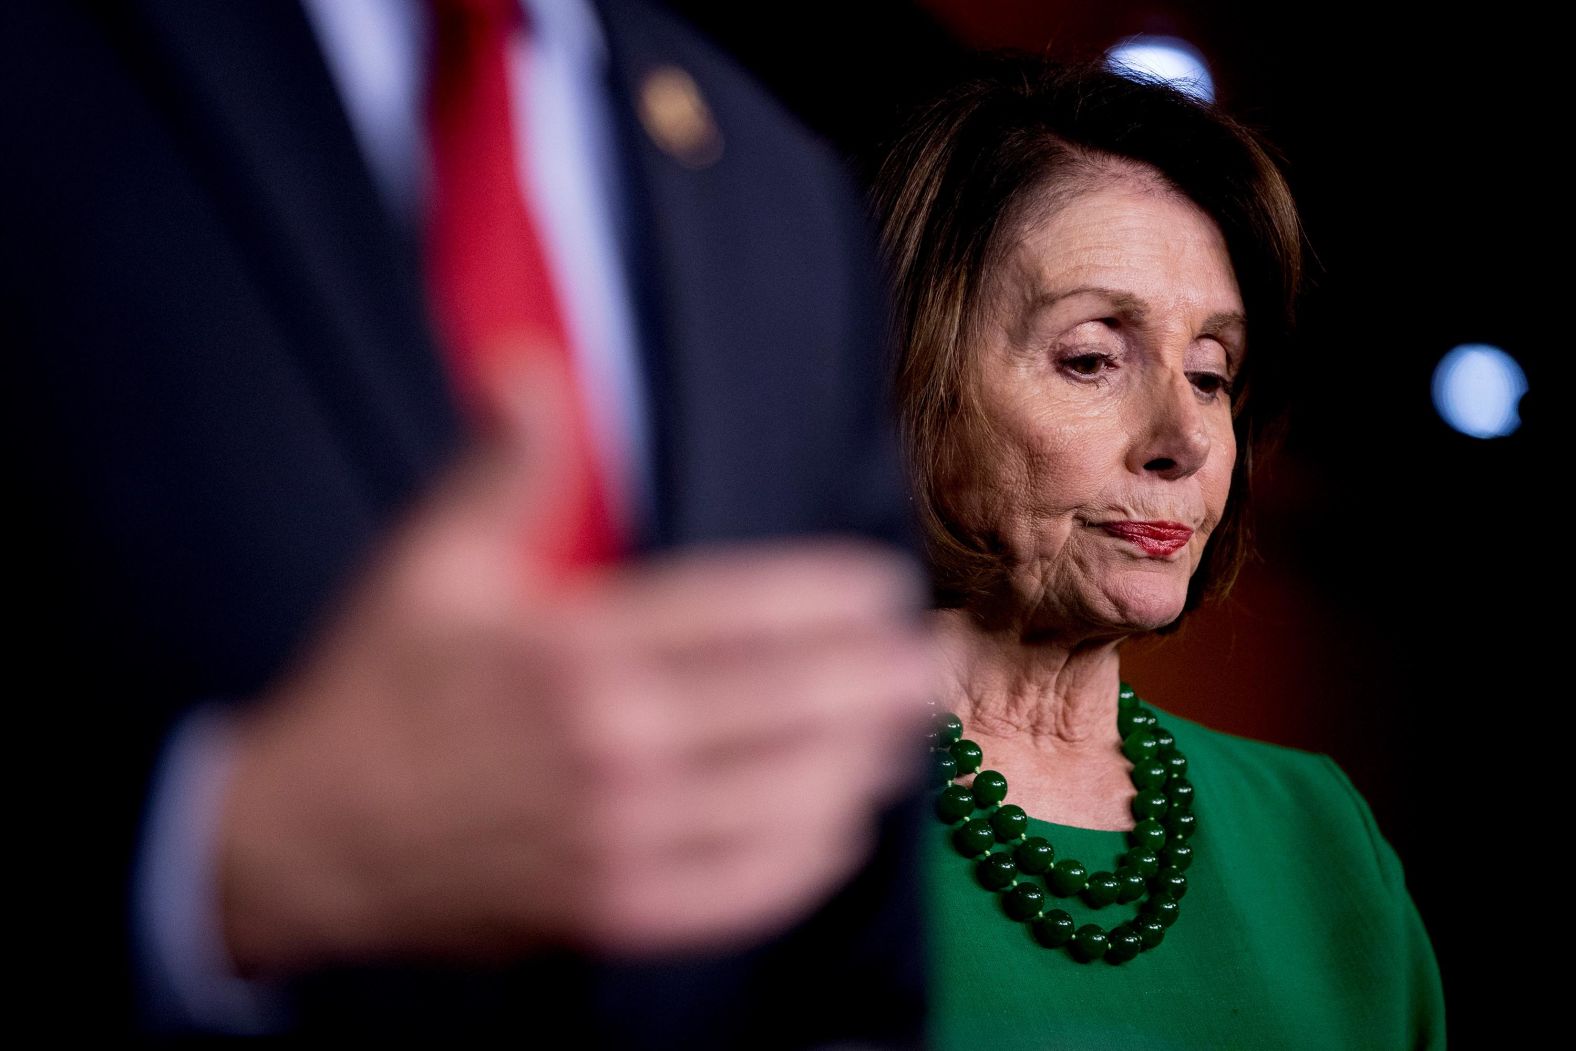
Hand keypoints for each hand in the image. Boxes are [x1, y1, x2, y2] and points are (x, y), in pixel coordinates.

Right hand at [217, 364, 935, 975]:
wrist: (304, 839)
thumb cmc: (376, 689)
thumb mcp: (429, 562)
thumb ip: (502, 464)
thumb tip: (533, 362)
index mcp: (577, 649)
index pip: (746, 614)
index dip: (832, 598)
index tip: (884, 586)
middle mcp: (612, 746)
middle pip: (790, 705)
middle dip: (879, 678)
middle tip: (936, 656)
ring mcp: (618, 839)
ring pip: (786, 800)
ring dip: (864, 763)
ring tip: (908, 731)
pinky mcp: (614, 914)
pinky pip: (743, 890)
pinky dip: (808, 859)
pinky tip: (841, 827)